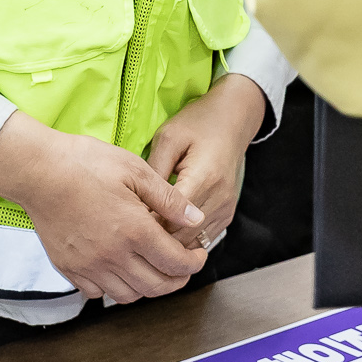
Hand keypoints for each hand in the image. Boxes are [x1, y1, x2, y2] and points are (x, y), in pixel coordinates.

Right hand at [0, 113, 206, 301]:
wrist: (39, 171)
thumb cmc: (86, 163)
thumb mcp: (136, 170)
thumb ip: (169, 199)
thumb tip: (196, 219)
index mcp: (134, 230)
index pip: (174, 262)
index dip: (193, 263)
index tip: (199, 256)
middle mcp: (112, 255)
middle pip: (155, 287)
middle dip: (177, 280)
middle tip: (183, 267)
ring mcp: (88, 266)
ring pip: (127, 295)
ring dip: (147, 287)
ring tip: (153, 268)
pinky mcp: (68, 268)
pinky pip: (97, 293)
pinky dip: (114, 288)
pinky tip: (120, 269)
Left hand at [145, 75, 266, 250]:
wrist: (233, 119)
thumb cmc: (197, 124)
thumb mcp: (168, 138)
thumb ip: (153, 171)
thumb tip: (137, 203)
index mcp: (204, 177)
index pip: (172, 218)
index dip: (148, 223)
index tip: (128, 220)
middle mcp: (220, 198)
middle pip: (183, 236)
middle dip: (156, 237)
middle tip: (132, 231)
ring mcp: (226, 209)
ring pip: (193, 242)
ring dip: (170, 242)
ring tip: (147, 233)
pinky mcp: (227, 214)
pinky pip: (203, 239)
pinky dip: (184, 239)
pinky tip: (166, 230)